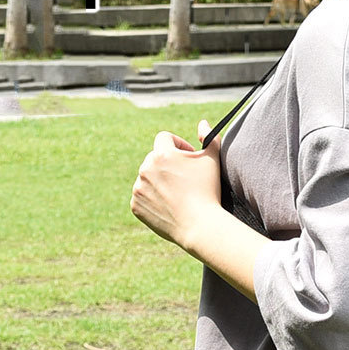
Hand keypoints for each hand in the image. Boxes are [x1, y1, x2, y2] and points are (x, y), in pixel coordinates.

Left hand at [130, 120, 220, 248]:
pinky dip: (152, 199)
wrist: (199, 226)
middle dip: (168, 165)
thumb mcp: (213, 161)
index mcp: (162, 154)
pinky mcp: (135, 205)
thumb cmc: (208, 191)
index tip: (188, 157)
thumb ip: (210, 137)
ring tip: (177, 194)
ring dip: (159, 181)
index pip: (165, 138)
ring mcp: (138, 188)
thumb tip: (202, 123)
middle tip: (185, 180)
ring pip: (147, 178)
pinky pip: (142, 196)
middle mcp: (145, 168)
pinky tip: (168, 206)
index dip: (178, 145)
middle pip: (154, 159)